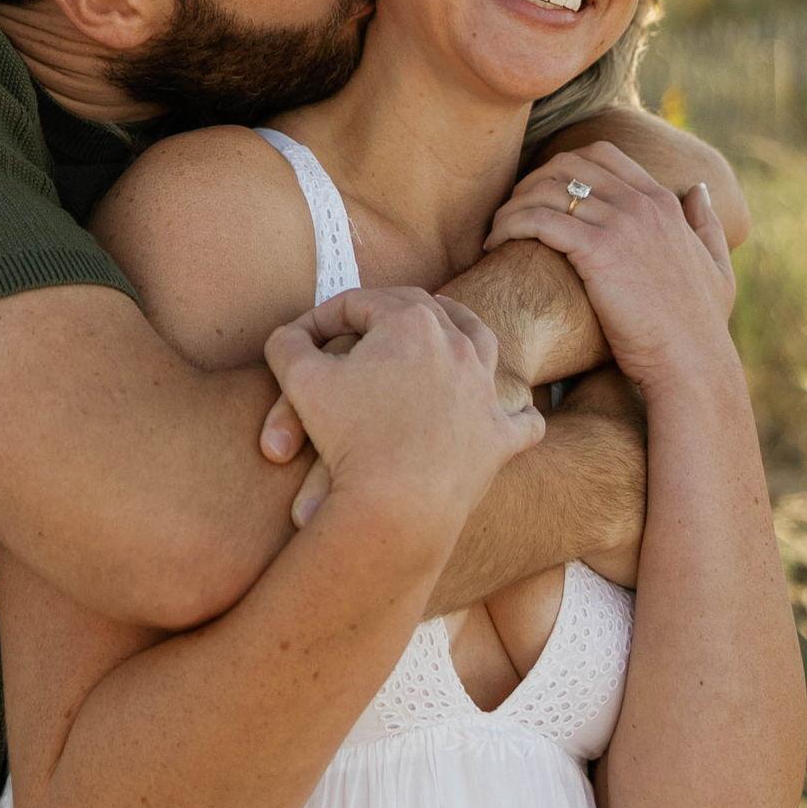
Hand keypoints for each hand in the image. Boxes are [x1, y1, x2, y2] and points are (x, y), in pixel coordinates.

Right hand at [261, 287, 544, 551]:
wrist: (398, 504)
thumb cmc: (348, 438)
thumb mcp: (299, 380)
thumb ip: (286, 344)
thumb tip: (287, 335)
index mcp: (410, 321)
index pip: (361, 303)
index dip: (326, 316)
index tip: (303, 336)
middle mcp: (458, 345)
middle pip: (425, 311)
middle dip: (392, 310)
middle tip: (369, 320)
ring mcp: (485, 390)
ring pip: (481, 344)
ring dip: (464, 332)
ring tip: (452, 332)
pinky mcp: (500, 437)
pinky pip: (520, 420)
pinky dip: (519, 415)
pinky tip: (519, 413)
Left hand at [483, 142, 737, 394]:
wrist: (692, 363)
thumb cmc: (700, 327)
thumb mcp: (717, 269)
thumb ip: (707, 225)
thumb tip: (699, 189)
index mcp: (663, 202)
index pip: (601, 155)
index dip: (561, 167)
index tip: (540, 194)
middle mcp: (641, 204)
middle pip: (566, 165)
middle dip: (531, 181)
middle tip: (513, 210)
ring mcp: (621, 224)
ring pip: (547, 189)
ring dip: (513, 204)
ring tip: (498, 230)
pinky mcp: (598, 251)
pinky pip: (538, 219)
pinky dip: (509, 224)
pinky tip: (496, 244)